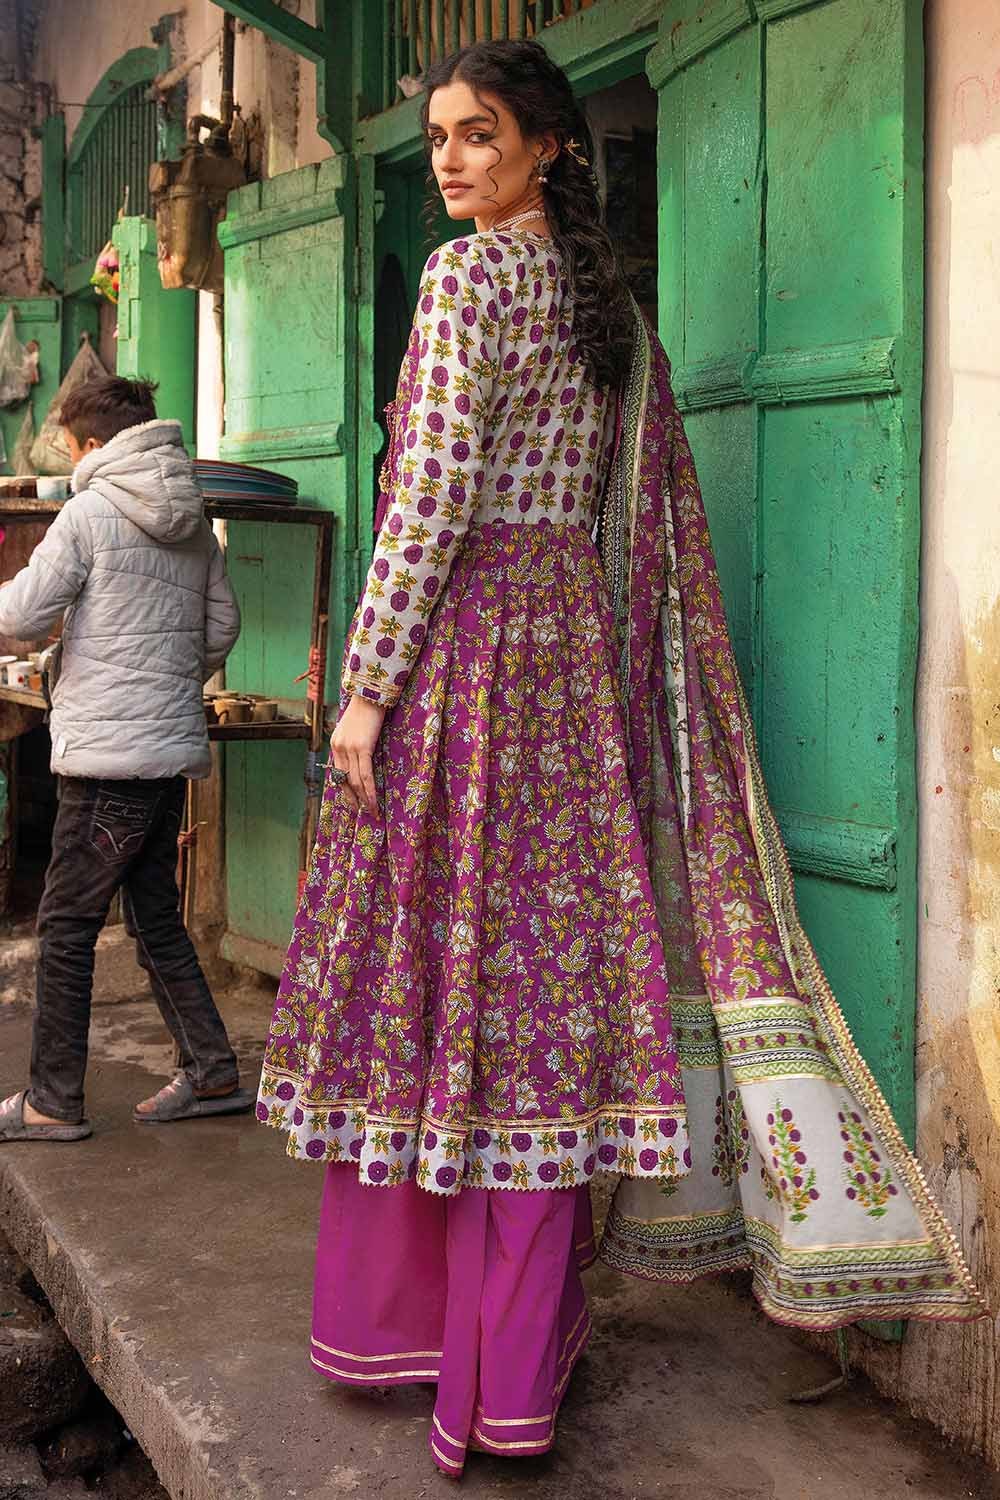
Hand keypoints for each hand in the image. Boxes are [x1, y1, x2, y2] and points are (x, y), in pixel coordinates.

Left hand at [331, 694, 385, 815]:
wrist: (371, 693)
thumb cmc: (366, 709)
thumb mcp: (354, 728)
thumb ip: (353, 743)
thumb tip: (361, 759)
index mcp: (335, 744)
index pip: (338, 773)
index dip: (345, 790)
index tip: (352, 802)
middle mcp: (339, 748)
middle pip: (345, 780)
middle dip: (354, 799)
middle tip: (361, 812)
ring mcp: (349, 748)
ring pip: (355, 781)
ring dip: (364, 798)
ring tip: (371, 811)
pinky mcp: (362, 747)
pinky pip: (365, 774)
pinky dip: (370, 790)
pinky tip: (374, 800)